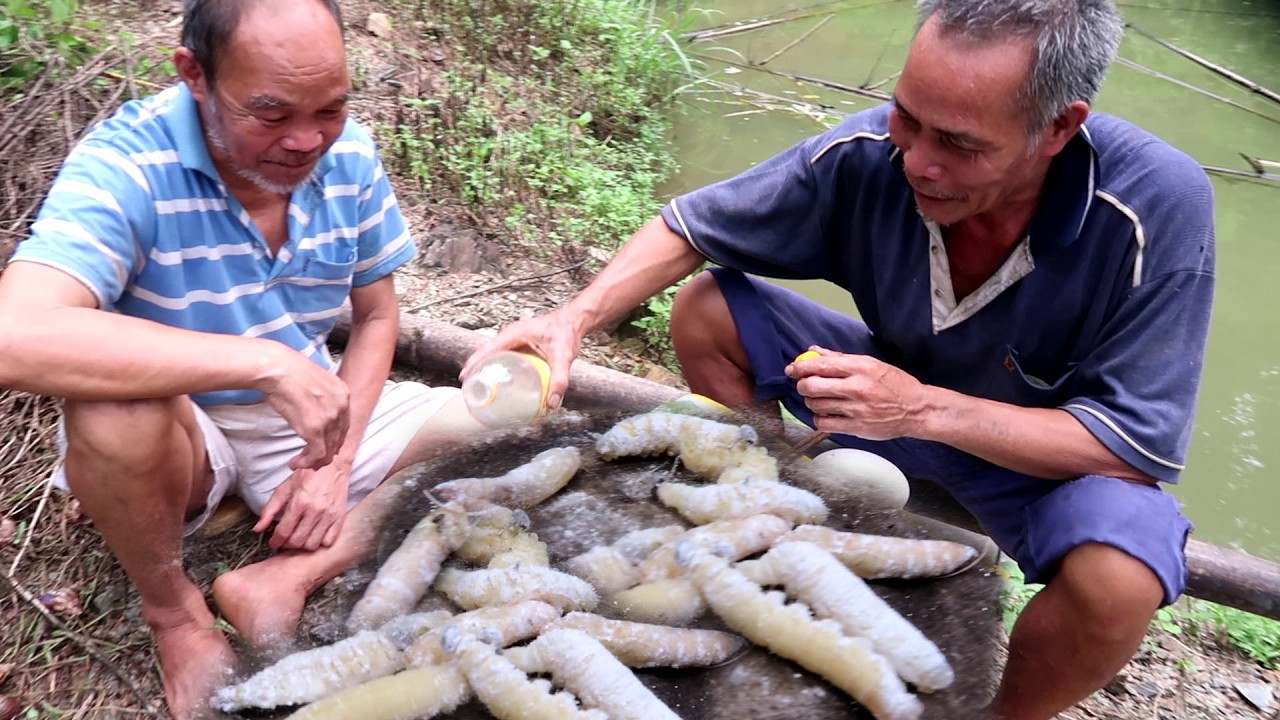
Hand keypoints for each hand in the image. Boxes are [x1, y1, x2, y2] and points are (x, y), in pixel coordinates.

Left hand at [254, 459, 350, 550]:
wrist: (333, 464)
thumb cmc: (308, 474)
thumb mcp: (284, 488)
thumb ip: (270, 509)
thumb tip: (258, 528)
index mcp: (299, 502)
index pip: (284, 532)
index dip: (276, 541)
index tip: (274, 542)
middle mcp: (315, 510)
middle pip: (297, 541)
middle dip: (287, 544)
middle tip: (285, 540)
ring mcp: (329, 515)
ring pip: (313, 544)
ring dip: (303, 545)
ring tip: (299, 538)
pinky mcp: (340, 517)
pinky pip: (329, 540)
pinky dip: (320, 543)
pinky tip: (315, 535)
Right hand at [257, 342, 350, 470]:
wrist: (278, 369)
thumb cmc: (289, 370)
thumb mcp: (316, 380)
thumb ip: (322, 396)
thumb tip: (314, 407)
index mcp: (343, 394)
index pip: (344, 424)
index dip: (334, 438)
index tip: (324, 445)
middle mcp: (341, 407)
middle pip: (338, 439)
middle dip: (325, 452)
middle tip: (311, 458)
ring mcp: (330, 419)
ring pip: (328, 450)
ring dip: (313, 461)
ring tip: (300, 463)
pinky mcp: (315, 429)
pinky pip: (316, 454)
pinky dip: (306, 463)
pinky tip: (295, 463)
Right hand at [461, 308, 584, 408]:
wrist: (574, 321)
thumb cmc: (566, 333)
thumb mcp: (564, 356)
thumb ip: (559, 379)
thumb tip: (552, 404)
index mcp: (514, 334)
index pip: (488, 348)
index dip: (474, 363)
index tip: (464, 377)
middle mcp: (511, 336)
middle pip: (486, 353)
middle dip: (476, 369)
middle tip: (470, 389)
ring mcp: (514, 340)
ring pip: (494, 355)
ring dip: (486, 369)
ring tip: (480, 388)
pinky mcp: (520, 346)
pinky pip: (504, 357)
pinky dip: (498, 368)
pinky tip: (500, 383)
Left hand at [786, 347, 927, 440]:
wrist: (917, 409)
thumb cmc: (895, 385)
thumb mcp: (871, 364)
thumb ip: (840, 358)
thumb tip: (814, 350)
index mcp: (860, 367)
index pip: (820, 365)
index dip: (800, 367)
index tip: (792, 369)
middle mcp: (856, 387)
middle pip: (812, 386)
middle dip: (802, 386)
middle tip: (804, 386)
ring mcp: (856, 409)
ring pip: (816, 405)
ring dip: (811, 402)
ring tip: (819, 400)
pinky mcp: (856, 427)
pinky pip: (824, 423)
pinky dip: (818, 419)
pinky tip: (825, 414)